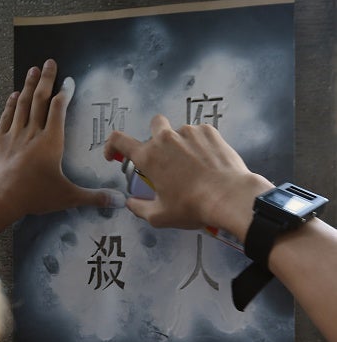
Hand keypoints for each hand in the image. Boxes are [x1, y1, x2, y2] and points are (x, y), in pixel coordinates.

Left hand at [0, 59, 124, 238]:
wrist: (0, 198)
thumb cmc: (35, 196)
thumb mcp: (68, 197)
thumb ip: (94, 197)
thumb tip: (118, 201)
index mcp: (51, 142)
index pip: (58, 110)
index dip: (64, 93)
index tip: (68, 81)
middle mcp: (32, 133)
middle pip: (39, 99)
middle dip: (46, 79)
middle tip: (49, 62)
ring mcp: (13, 135)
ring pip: (22, 104)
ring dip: (28, 85)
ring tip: (32, 70)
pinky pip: (5, 116)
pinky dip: (10, 104)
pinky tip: (13, 95)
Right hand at [105, 115, 272, 241]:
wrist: (229, 197)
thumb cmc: (191, 207)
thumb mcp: (159, 216)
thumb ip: (139, 208)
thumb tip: (131, 203)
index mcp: (149, 156)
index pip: (119, 140)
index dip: (112, 146)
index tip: (115, 155)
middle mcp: (166, 138)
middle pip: (154, 125)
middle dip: (155, 138)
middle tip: (165, 159)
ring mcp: (189, 131)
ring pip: (179, 132)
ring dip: (181, 145)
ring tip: (193, 167)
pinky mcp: (209, 131)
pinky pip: (199, 134)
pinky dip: (199, 146)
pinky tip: (207, 163)